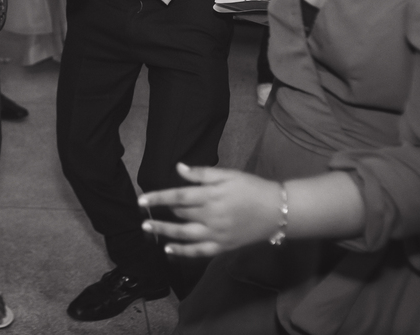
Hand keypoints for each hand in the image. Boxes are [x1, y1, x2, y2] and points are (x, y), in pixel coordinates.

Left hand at [137, 163, 283, 256]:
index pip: (178, 196)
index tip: (141, 200)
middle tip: (146, 211)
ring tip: (147, 228)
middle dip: (162, 211)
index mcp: (211, 195)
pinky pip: (199, 251)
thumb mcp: (228, 174)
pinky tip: (169, 249)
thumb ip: (202, 173)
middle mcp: (211, 216)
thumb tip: (179, 168)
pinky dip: (183, 252)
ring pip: (184, 234)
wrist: (278, 210)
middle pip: (180, 214)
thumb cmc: (252, 188)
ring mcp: (217, 233)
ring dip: (164, 232)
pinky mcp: (223, 246)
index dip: (158, 198)